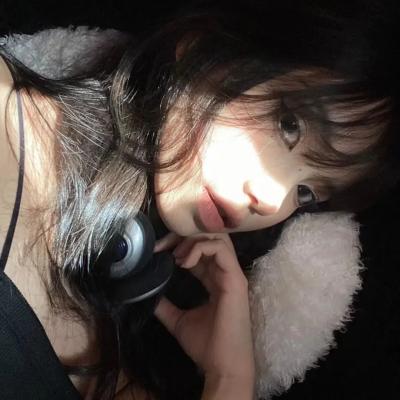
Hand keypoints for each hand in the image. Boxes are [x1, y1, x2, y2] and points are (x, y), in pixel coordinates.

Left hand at [153, 232, 254, 384]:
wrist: (222, 366)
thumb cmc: (206, 344)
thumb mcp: (178, 321)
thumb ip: (165, 306)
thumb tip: (148, 296)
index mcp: (214, 279)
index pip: (199, 249)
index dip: (178, 245)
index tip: (157, 251)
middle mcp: (225, 271)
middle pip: (208, 236)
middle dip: (184, 236)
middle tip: (162, 247)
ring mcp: (232, 273)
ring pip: (217, 237)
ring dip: (192, 241)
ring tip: (175, 256)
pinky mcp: (235, 278)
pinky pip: (219, 249)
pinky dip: (199, 249)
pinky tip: (184, 262)